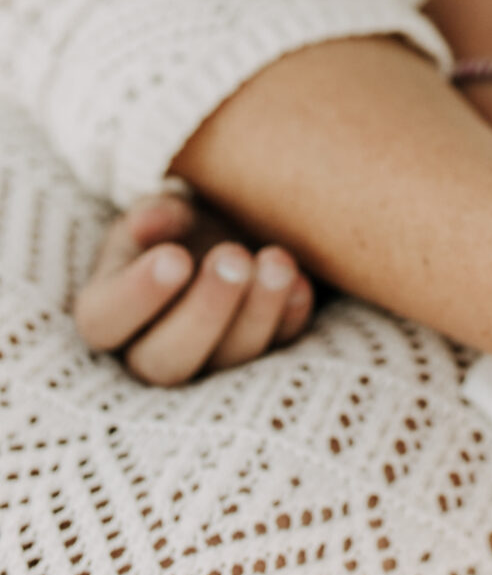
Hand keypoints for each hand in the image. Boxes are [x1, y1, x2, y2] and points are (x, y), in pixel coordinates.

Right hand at [73, 191, 314, 384]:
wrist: (224, 231)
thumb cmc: (178, 225)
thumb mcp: (156, 212)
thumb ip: (151, 216)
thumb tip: (150, 221)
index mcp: (108, 312)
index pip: (104, 321)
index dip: (136, 295)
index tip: (174, 258)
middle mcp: (150, 351)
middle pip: (166, 360)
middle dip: (205, 310)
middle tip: (232, 257)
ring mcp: (207, 362)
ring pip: (227, 362)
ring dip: (257, 313)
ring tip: (278, 262)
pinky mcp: (257, 358)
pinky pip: (275, 353)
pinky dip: (290, 319)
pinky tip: (303, 286)